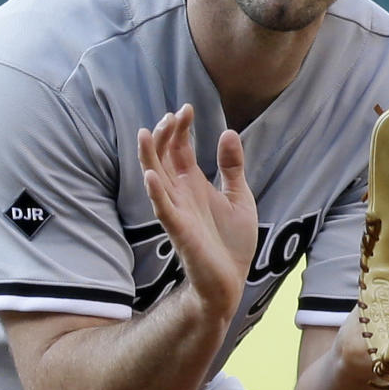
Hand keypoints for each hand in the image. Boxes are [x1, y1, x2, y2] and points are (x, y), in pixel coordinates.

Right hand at [137, 104, 257, 315]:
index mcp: (194, 184)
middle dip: (167, 135)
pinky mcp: (178, 230)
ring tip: (148, 133)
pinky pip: (163, 209)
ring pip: (156, 178)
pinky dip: (155, 192)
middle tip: (174, 115)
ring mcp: (177, 211)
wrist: (230, 281)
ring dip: (150, 157)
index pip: (179, 149)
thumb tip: (228, 132)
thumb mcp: (239, 197)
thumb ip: (232, 167)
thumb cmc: (232, 243)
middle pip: (164, 157)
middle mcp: (181, 194)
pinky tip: (150, 175)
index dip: (181, 128)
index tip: (187, 108)